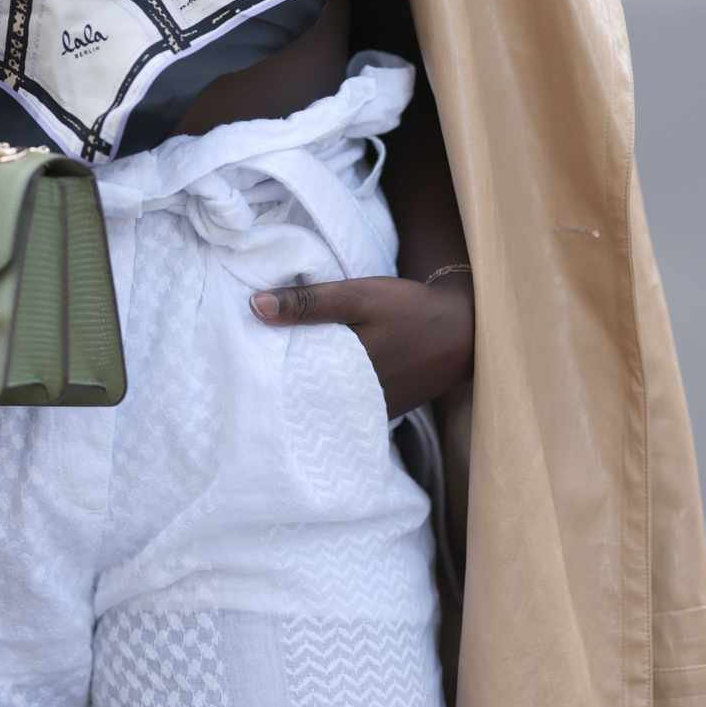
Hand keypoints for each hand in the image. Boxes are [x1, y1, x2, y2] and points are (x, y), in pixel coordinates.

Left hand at [251, 274, 473, 418]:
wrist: (465, 328)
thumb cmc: (410, 310)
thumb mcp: (359, 297)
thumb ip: (309, 302)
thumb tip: (254, 306)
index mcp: (344, 377)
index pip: (291, 383)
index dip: (265, 374)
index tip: (240, 362)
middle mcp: (356, 403)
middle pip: (307, 395)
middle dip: (282, 382)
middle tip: (251, 367)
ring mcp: (373, 409)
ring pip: (327, 401)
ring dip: (308, 386)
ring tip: (276, 369)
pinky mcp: (387, 406)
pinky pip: (349, 402)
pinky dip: (332, 389)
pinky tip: (319, 373)